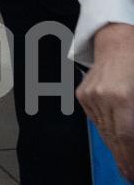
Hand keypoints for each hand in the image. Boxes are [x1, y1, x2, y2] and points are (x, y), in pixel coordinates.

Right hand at [80, 23, 133, 178]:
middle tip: (130, 173)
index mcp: (121, 97)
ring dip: (115, 147)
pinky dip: (106, 131)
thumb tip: (133, 138)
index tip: (132, 174)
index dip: (129, 158)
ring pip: (103, 131)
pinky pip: (96, 120)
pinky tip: (115, 139)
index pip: (125, 138)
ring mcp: (89, 95)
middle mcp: (102, 97)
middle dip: (124, 158)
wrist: (119, 39)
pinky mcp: (82, 94)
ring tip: (125, 160)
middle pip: (113, 138)